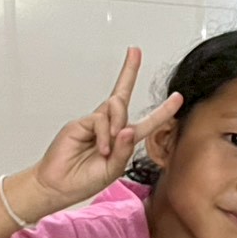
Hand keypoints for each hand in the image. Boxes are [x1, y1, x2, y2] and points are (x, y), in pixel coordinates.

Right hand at [31, 48, 182, 204]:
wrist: (58, 186)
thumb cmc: (85, 179)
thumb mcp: (113, 170)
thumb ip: (124, 151)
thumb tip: (127, 129)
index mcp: (124, 139)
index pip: (147, 122)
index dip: (163, 110)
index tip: (178, 97)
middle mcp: (111, 127)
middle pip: (122, 95)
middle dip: (129, 71)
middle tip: (135, 51)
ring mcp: (96, 123)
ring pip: (115, 107)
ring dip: (118, 123)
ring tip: (110, 143)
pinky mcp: (81, 123)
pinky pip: (100, 119)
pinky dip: (104, 134)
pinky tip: (101, 148)